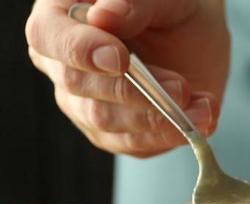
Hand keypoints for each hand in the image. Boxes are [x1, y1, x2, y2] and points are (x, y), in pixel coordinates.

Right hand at [25, 0, 229, 156]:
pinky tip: (201, 116)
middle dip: (133, 90)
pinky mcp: (114, 134)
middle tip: (179, 87)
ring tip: (200, 105)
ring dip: (157, 117)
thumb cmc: (171, 7)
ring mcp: (83, 103)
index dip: (79, 50)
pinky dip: (171, 134)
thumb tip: (103, 16)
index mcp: (60, 17)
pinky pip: (134, 143)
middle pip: (79, 84)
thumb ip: (137, 1)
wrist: (196, 35)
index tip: (118, 58)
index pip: (48, 36)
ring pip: (105, 120)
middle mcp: (63, 64)